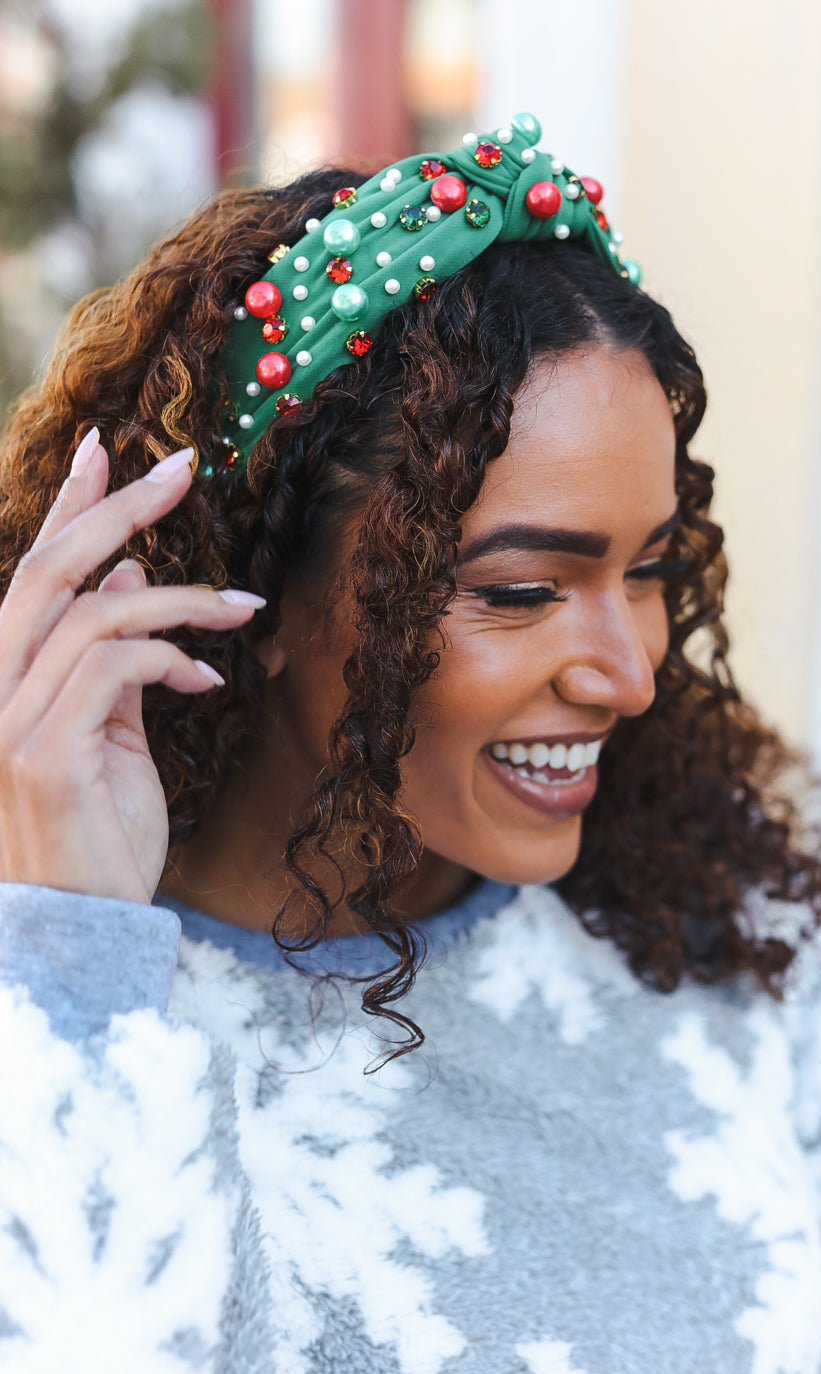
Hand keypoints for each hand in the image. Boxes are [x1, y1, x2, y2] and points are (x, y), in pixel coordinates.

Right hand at [0, 429, 264, 903]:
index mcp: (8, 674)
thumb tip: (128, 577)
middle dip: (118, 508)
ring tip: (243, 607)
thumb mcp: (112, 730)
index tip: (107, 448)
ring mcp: (8, 718)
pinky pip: (113, 667)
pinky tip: (207, 677)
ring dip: (181, 598)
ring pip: (93, 611)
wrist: (83, 926)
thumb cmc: (100, 831)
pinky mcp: (42, 752)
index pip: (33, 570)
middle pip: (49, 570)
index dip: (67, 505)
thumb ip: (113, 656)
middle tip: (183, 467)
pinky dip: (170, 654)